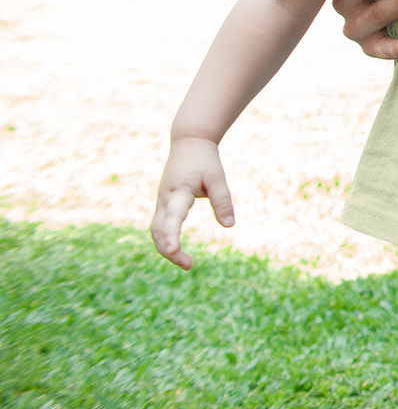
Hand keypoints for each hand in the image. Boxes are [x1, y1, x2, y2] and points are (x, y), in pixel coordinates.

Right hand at [151, 137, 231, 269]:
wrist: (188, 142)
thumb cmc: (204, 159)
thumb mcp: (217, 177)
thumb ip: (222, 200)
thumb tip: (229, 226)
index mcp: (178, 191)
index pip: (173, 217)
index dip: (172, 234)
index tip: (174, 250)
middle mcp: (164, 199)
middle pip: (159, 231)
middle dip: (170, 251)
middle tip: (189, 265)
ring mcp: (161, 202)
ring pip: (156, 231)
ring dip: (166, 248)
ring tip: (187, 263)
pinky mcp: (163, 204)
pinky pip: (159, 226)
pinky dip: (165, 239)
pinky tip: (177, 250)